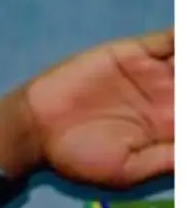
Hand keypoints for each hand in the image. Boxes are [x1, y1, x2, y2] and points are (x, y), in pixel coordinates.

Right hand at [0, 28, 173, 187]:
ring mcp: (156, 73)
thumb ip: (169, 159)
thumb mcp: (127, 170)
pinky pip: (173, 38)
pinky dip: (184, 37)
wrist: (36, 128)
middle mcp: (170, 99)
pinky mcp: (138, 51)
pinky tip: (186, 44)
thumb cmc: (78, 156)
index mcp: (171, 129)